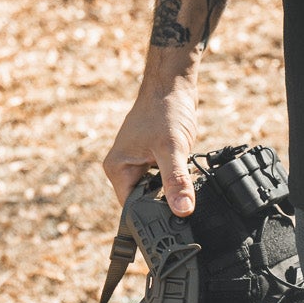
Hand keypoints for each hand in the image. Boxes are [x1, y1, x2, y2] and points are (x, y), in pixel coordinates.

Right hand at [102, 69, 200, 215]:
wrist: (174, 86)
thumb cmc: (165, 110)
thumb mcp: (171, 148)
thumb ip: (176, 180)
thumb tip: (182, 210)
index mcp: (117, 168)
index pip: (132, 207)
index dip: (152, 214)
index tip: (174, 216)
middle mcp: (124, 168)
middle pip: (145, 201)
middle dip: (165, 200)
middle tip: (183, 192)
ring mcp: (139, 163)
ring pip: (157, 190)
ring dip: (172, 187)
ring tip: (183, 172)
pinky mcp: (153, 158)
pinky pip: (165, 178)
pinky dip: (177, 177)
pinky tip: (185, 166)